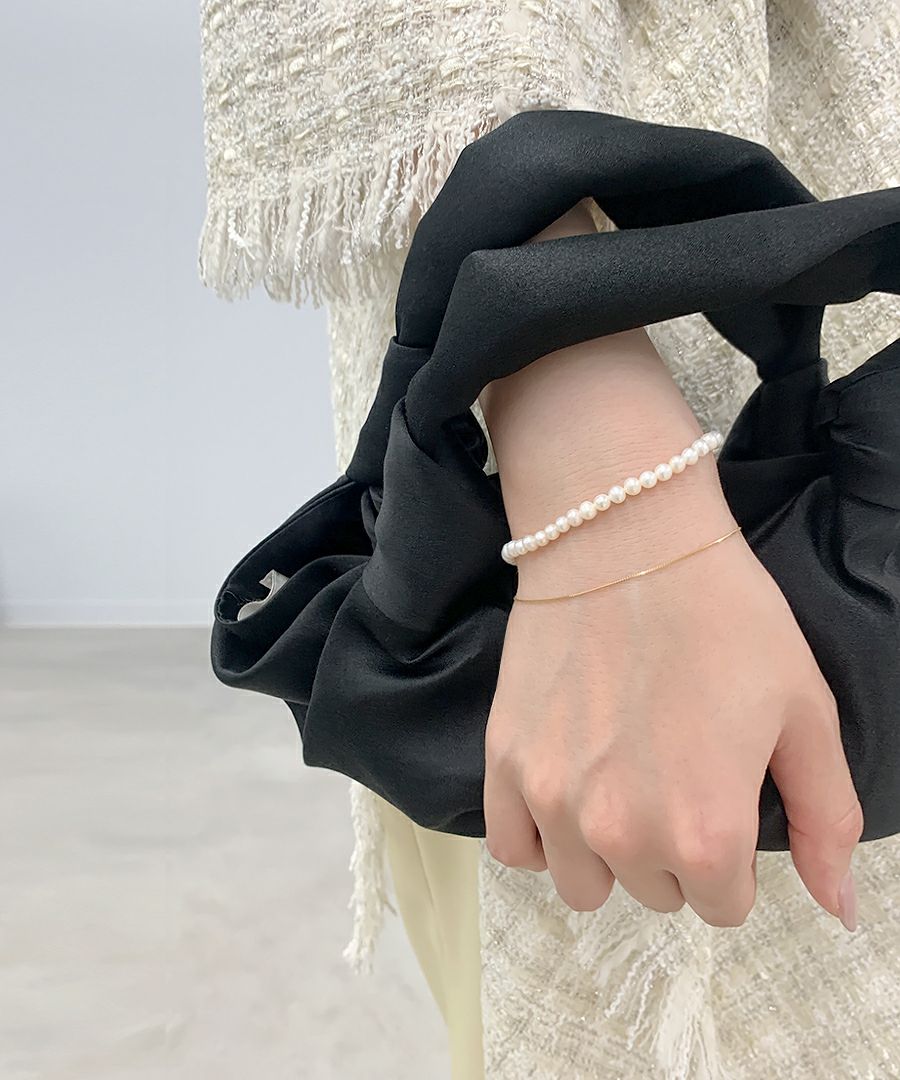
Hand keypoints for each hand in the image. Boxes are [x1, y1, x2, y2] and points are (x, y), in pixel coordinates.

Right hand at [479, 198, 862, 929]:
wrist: (624, 540)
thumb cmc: (726, 616)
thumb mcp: (805, 711)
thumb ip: (825, 818)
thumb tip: (838, 908)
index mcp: (707, 833)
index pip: (724, 905)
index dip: (732, 855)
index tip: (721, 792)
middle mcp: (623, 836)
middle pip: (655, 891)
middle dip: (672, 850)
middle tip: (673, 769)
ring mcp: (552, 802)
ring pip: (584, 883)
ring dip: (606, 850)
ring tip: (618, 779)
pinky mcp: (503, 764)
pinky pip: (513, 849)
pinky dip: (540, 836)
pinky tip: (563, 790)